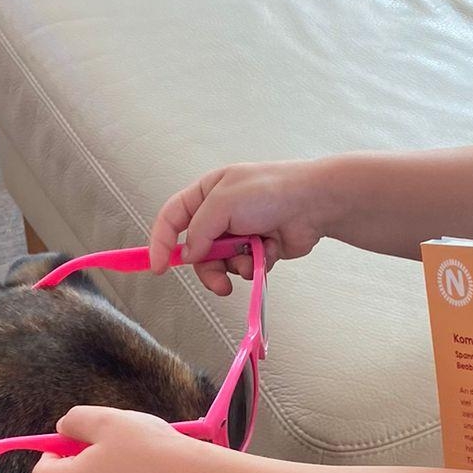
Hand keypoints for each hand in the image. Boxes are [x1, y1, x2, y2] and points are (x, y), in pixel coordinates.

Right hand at [148, 160, 329, 294]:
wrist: (314, 204)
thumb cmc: (271, 191)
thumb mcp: (224, 203)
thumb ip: (199, 230)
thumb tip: (189, 254)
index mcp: (207, 192)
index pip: (171, 219)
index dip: (161, 243)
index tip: (158, 267)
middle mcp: (220, 213)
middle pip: (196, 250)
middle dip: (207, 267)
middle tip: (218, 280)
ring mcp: (239, 232)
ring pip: (219, 263)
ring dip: (233, 267)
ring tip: (250, 261)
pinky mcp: (256, 249)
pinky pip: (243, 267)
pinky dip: (253, 265)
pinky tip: (267, 252)